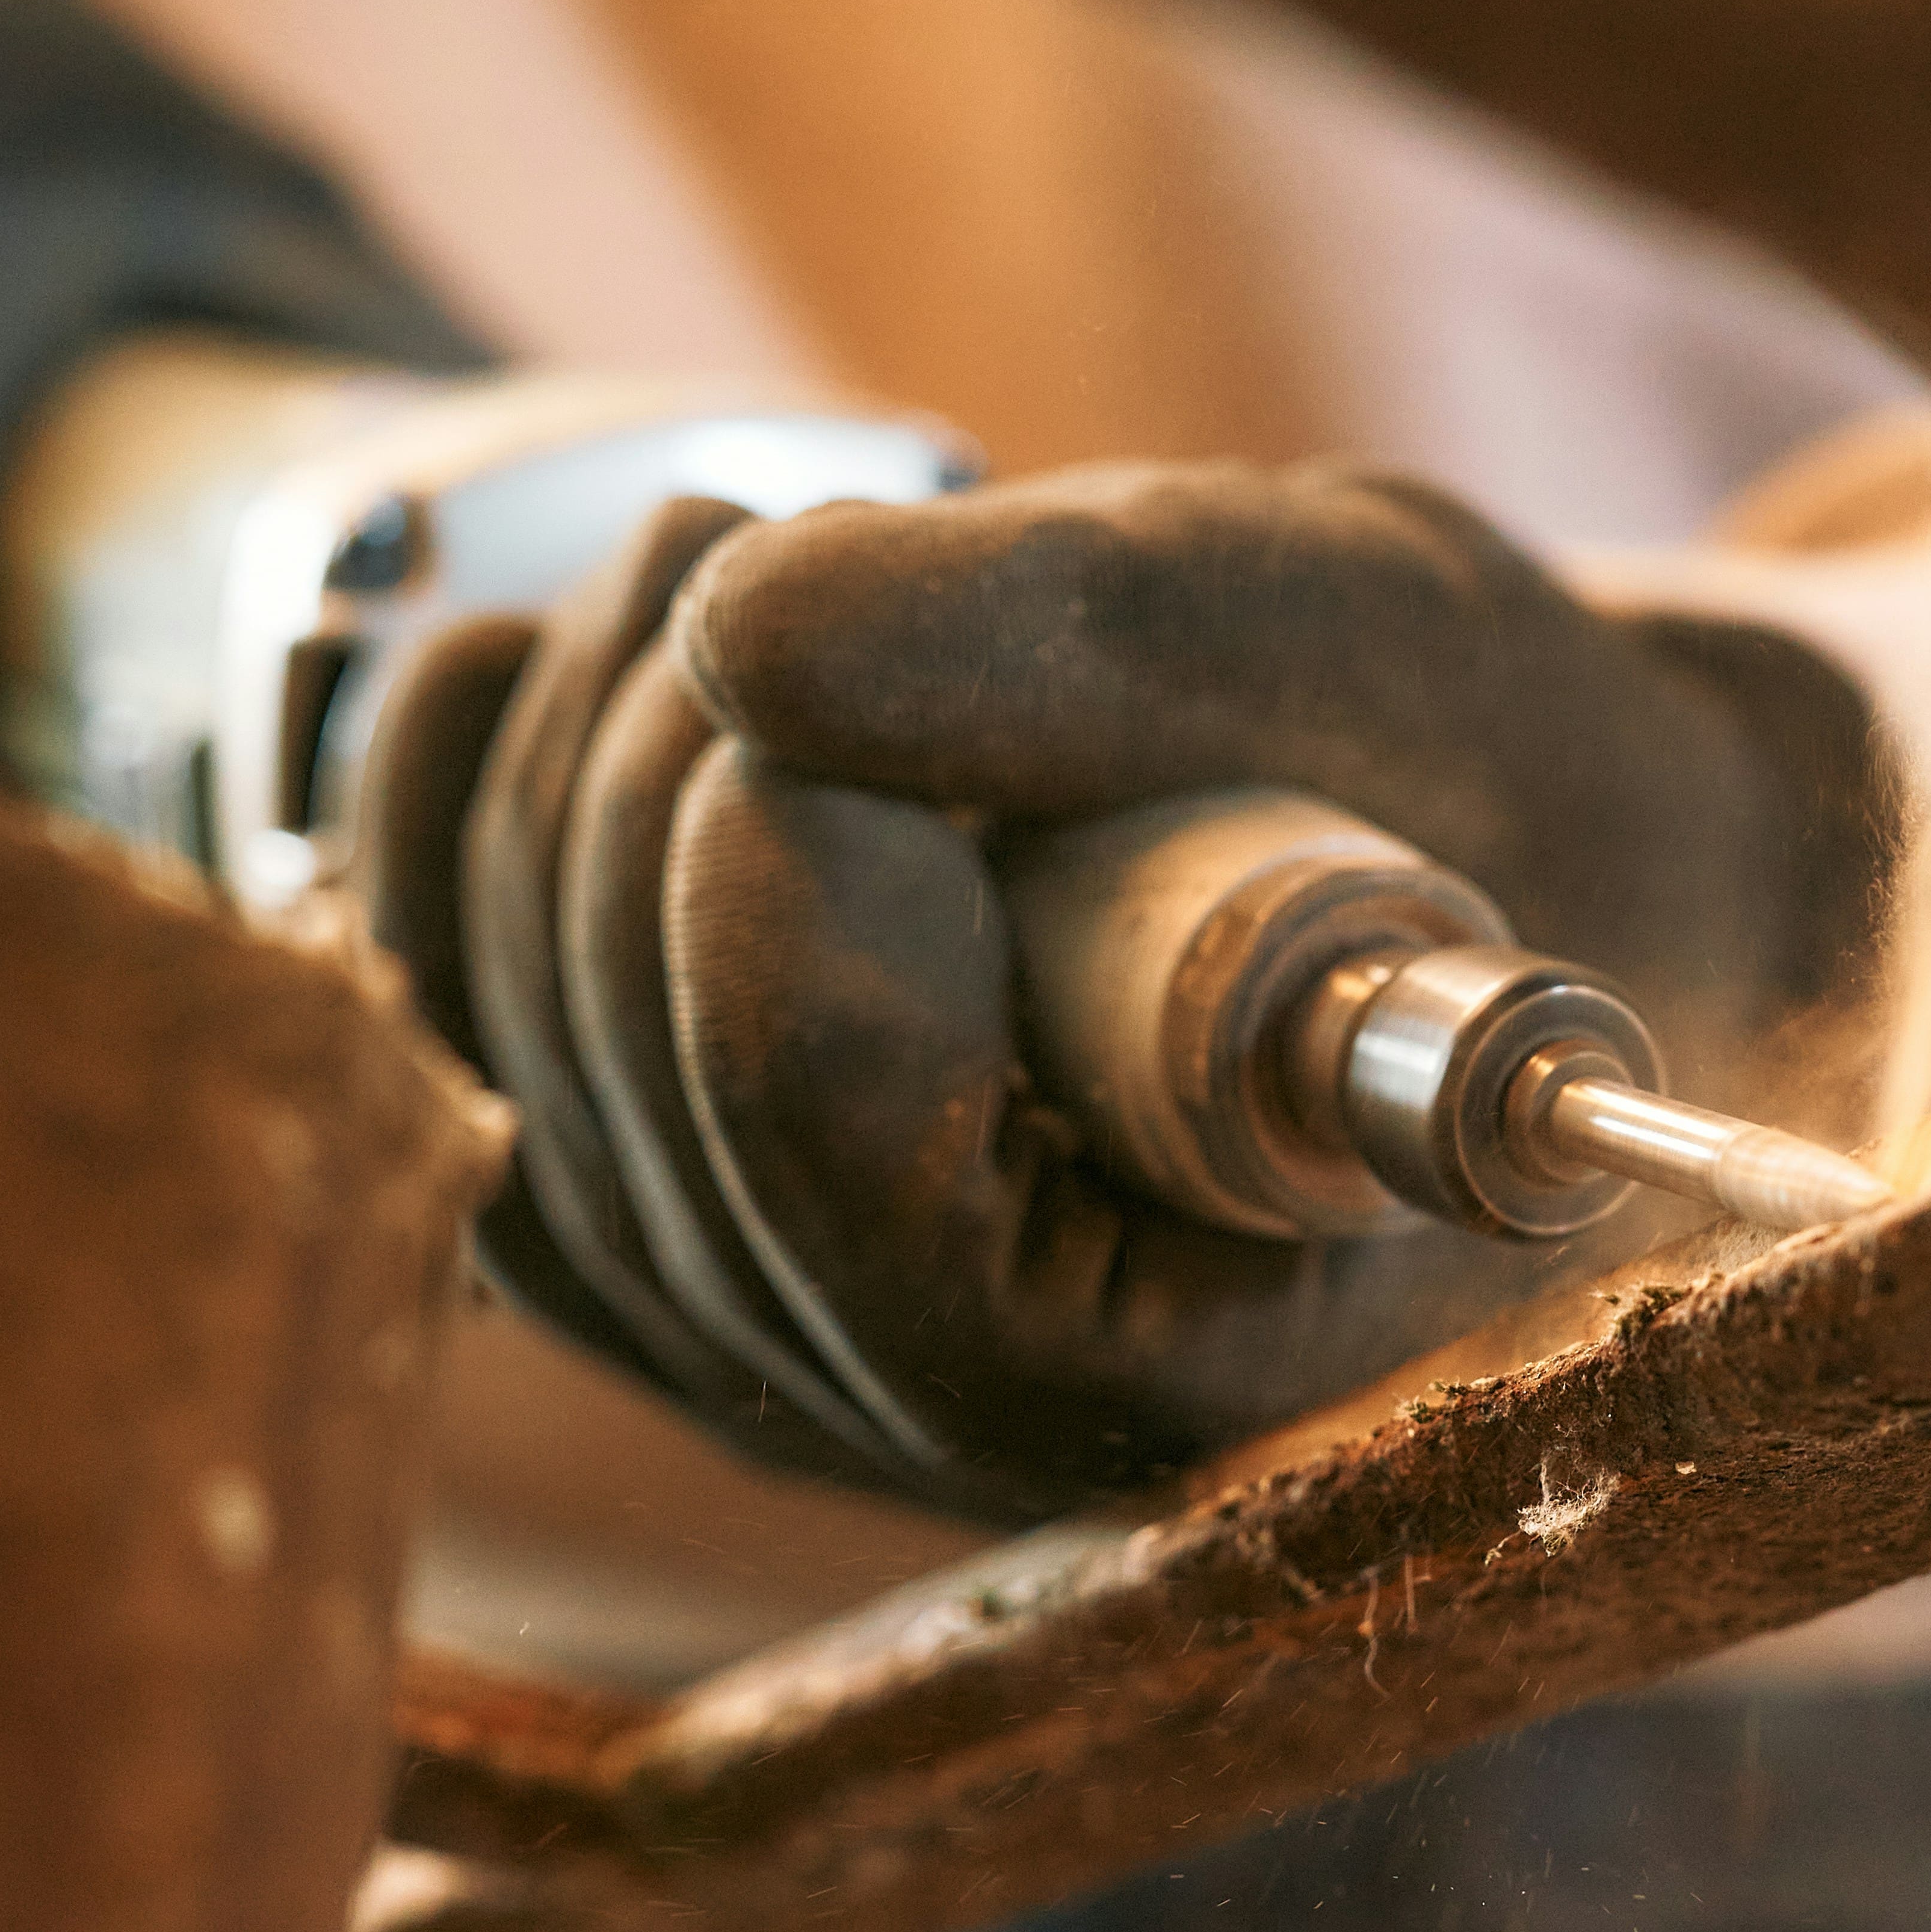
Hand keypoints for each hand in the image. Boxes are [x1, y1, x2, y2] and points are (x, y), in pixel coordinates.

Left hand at [361, 462, 1892, 1511]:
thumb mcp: (1380, 652)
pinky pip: (428, 1032)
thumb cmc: (1493, 789)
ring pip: (502, 1028)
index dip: (800, 819)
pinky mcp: (656, 1232)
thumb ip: (1108, 646)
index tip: (886, 591)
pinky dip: (440, 813)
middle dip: (686, 730)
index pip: (825, 1108)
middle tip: (832, 520)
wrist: (1502, 883)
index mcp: (1157, 1348)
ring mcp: (764, 1339)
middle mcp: (923, 1411)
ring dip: (569, 730)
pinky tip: (517, 665)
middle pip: (635, 1058)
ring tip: (746, 567)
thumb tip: (743, 627)